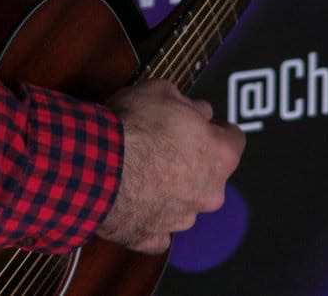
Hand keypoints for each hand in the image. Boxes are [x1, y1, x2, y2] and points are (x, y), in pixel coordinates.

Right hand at [96, 80, 245, 252]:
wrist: (94, 165)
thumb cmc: (132, 127)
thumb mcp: (161, 91)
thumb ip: (186, 102)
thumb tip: (195, 109)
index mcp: (220, 155)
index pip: (234, 139)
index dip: (214, 128)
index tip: (198, 123)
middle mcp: (209, 192)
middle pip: (210, 174)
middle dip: (192, 160)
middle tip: (164, 143)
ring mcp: (181, 219)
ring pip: (183, 201)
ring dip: (169, 188)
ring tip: (140, 169)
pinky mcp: (151, 237)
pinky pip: (155, 227)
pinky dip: (146, 215)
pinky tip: (131, 199)